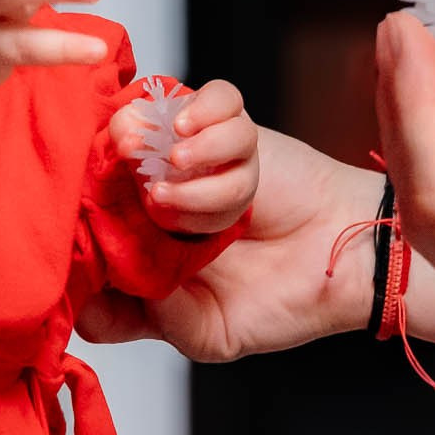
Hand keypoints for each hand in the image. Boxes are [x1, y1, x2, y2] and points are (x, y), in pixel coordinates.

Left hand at [78, 127, 381, 359]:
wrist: (349, 270)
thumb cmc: (281, 303)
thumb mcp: (205, 334)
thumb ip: (145, 320)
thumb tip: (84, 305)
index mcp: (146, 238)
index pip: (95, 206)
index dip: (85, 198)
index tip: (87, 204)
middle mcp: (165, 192)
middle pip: (119, 147)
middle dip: (120, 149)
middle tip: (127, 157)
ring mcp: (201, 157)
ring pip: (165, 124)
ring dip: (178, 151)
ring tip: (183, 173)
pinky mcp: (239, 130)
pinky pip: (214, 100)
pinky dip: (205, 111)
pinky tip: (196, 131)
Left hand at [109, 78, 258, 235]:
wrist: (164, 176)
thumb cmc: (157, 139)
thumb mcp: (136, 124)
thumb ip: (127, 126)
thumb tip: (130, 142)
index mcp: (219, 108)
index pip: (226, 98)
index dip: (206, 110)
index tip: (178, 125)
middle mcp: (238, 140)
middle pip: (242, 137)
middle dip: (207, 148)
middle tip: (174, 158)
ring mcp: (240, 176)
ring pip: (237, 187)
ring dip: (195, 193)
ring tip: (158, 192)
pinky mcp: (231, 210)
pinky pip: (217, 218)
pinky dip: (186, 217)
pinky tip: (163, 209)